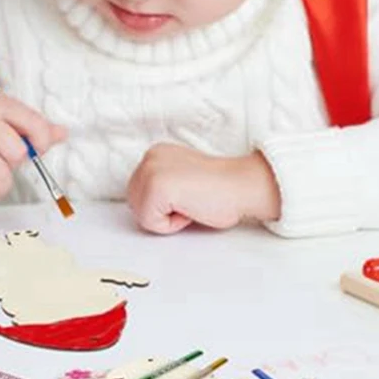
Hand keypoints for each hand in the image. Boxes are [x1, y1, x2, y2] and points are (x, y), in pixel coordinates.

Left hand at [127, 143, 281, 234]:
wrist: (243, 186)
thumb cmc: (221, 189)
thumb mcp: (182, 178)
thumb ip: (163, 184)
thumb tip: (147, 203)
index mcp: (156, 154)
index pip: (139, 192)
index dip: (163, 205)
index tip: (188, 195)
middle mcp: (150, 158)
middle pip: (135, 203)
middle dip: (160, 212)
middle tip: (190, 201)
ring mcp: (151, 170)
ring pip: (141, 214)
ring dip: (166, 218)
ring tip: (190, 204)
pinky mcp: (156, 188)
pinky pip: (151, 222)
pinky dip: (171, 225)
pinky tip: (191, 209)